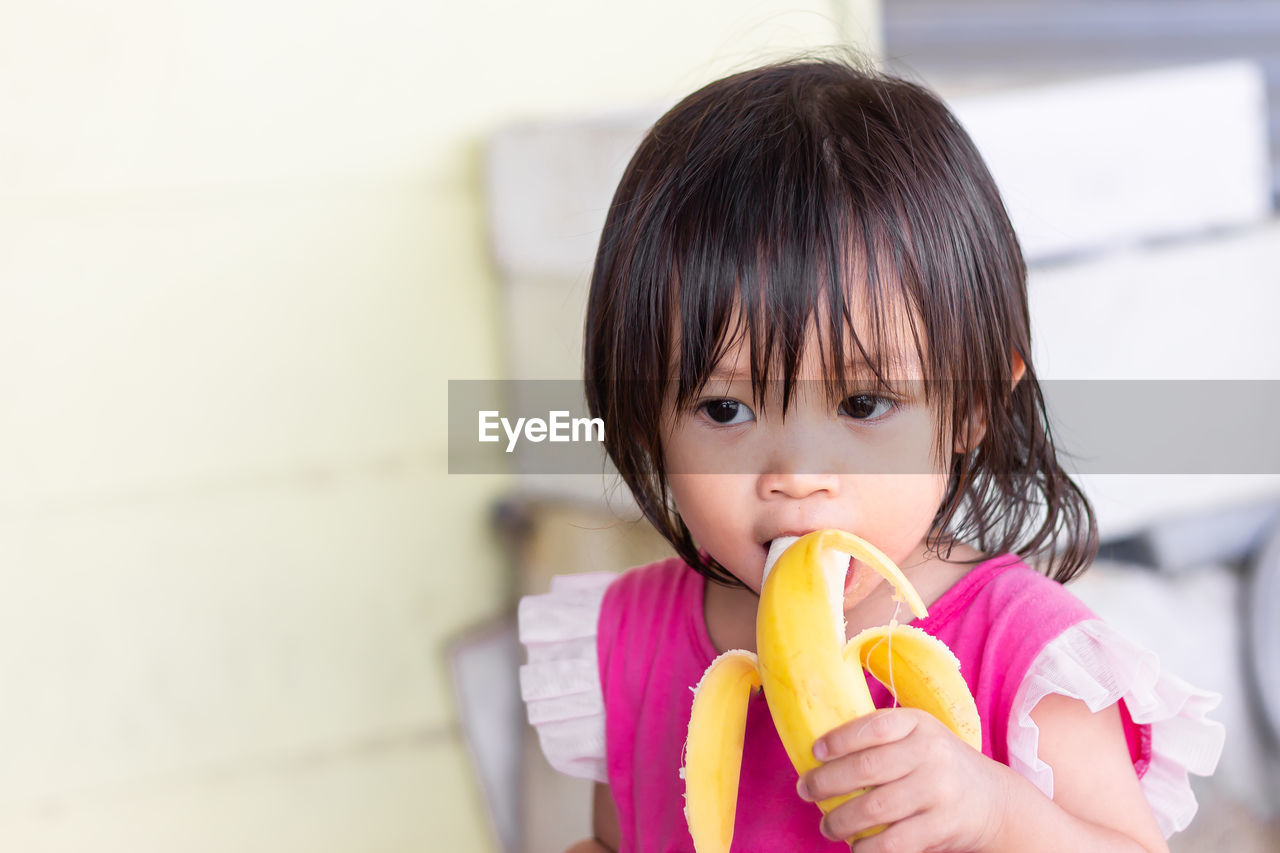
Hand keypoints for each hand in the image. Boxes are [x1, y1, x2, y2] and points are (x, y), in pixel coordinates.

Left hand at [796, 708, 1010, 851]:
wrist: (993, 801)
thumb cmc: (939, 765)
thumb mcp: (920, 736)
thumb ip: (882, 738)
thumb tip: (821, 752)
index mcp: (919, 725)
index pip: (873, 727)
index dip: (839, 740)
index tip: (815, 753)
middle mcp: (930, 754)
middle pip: (866, 768)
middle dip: (826, 782)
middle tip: (806, 790)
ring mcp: (938, 791)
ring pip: (874, 809)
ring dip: (840, 821)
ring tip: (827, 826)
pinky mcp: (941, 827)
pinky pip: (893, 842)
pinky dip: (867, 848)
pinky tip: (856, 847)